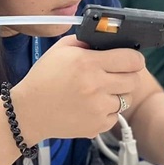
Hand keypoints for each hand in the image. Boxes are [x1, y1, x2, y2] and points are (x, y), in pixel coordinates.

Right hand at [11, 36, 145, 142]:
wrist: (29, 111)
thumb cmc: (43, 79)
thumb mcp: (60, 50)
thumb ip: (85, 41)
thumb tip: (108, 39)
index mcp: (88, 63)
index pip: (131, 59)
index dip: (135, 58)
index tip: (132, 60)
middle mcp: (96, 85)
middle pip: (134, 80)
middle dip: (128, 76)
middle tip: (117, 75)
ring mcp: (98, 107)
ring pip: (126, 99)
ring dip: (117, 94)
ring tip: (99, 92)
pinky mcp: (97, 125)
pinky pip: (115, 116)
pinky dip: (107, 111)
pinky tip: (91, 106)